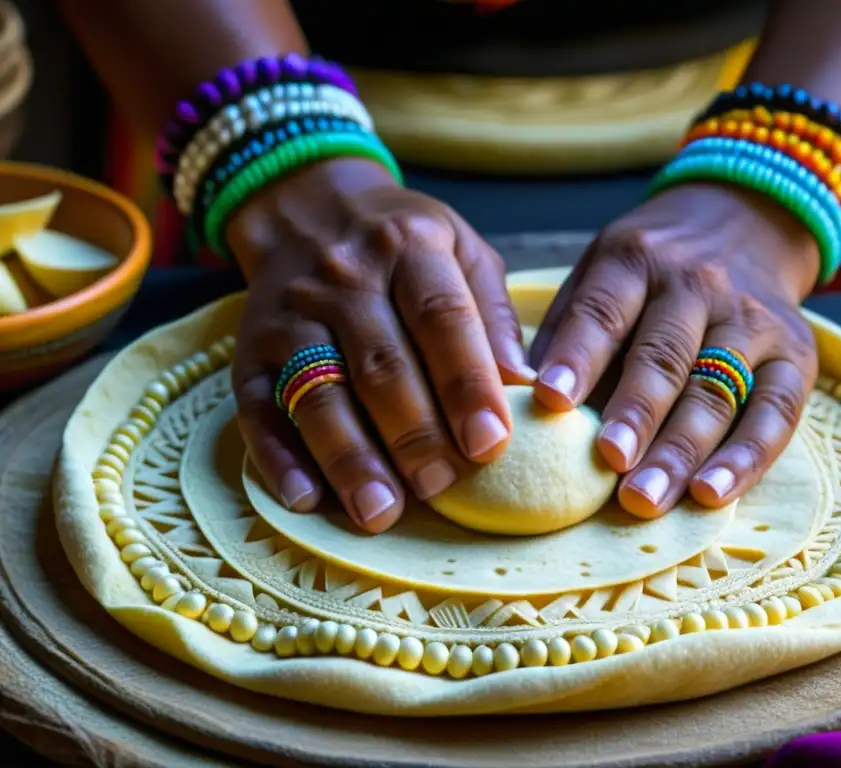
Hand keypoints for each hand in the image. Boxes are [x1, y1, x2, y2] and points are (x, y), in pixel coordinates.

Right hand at [227, 158, 532, 532]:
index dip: (466, 384)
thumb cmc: (402, 242)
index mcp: (409, 246)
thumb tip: (527, 386)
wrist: (304, 207)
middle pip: (381, 365)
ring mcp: (291, 314)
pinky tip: (306, 500)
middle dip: (414, 434)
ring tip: (380, 513)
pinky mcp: (248, 350)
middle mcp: (344, 277)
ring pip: (320, 392)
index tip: (491, 444)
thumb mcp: (461, 250)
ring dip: (349, 458)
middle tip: (442, 487)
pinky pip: (257, 408)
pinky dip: (279, 458)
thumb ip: (492, 315)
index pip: (441, 317)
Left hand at [530, 183, 820, 515]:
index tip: (549, 402)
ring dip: (681, 450)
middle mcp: (699, 283)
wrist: (746, 222)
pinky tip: (711, 496)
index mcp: (636, 259)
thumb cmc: (651, 270)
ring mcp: (751, 319)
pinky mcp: (796, 353)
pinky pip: (776, 412)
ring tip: (645, 498)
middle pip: (665, 355)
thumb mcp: (601, 271)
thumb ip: (568, 330)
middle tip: (608, 463)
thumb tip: (516, 398)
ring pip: (717, 390)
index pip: (604, 311)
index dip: (578, 356)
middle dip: (636, 414)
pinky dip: (746, 459)